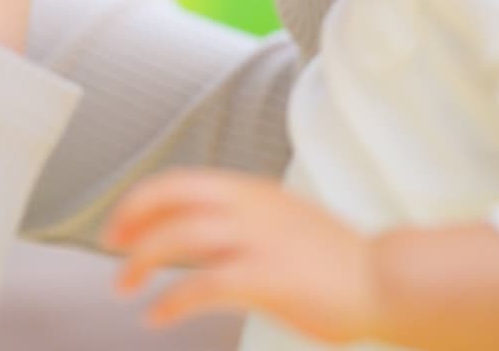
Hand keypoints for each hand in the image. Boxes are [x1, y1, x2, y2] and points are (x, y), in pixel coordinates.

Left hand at [103, 169, 380, 343]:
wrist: (386, 279)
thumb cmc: (337, 258)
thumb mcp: (284, 219)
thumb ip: (245, 218)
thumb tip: (203, 230)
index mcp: (251, 191)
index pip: (179, 183)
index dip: (141, 202)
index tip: (120, 226)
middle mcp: (248, 207)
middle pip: (170, 201)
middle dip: (131, 223)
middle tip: (112, 250)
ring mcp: (256, 240)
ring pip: (178, 238)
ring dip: (142, 261)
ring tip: (126, 285)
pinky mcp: (265, 277)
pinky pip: (201, 286)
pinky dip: (171, 300)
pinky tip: (158, 315)